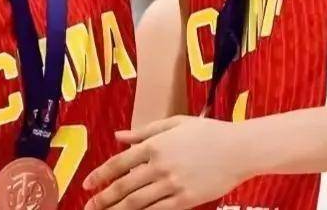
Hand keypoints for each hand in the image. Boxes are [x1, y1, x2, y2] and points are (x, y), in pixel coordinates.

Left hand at [83, 116, 246, 208]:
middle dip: (102, 199)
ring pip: (136, 203)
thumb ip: (144, 131)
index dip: (100, 175)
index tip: (87, 185)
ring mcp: (172, 185)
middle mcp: (159, 166)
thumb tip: (119, 136)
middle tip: (89, 207)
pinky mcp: (185, 200)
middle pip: (123, 187)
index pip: (118, 163)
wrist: (239, 149)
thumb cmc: (208, 132)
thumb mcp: (175, 124)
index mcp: (154, 145)